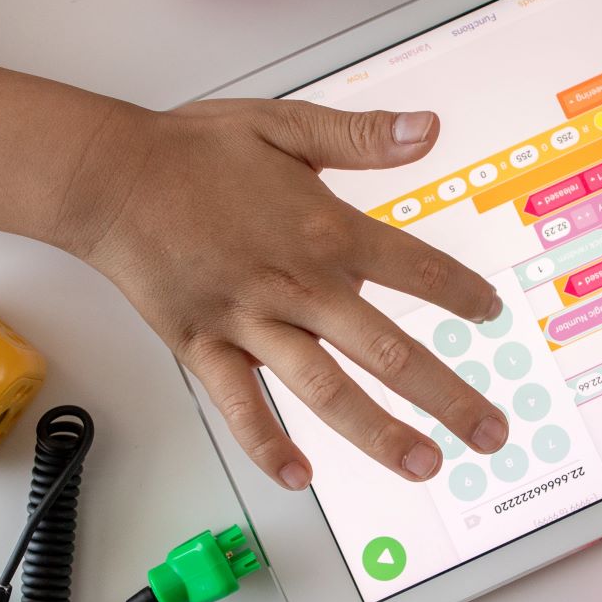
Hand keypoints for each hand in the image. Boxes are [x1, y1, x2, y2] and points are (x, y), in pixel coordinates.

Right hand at [68, 98, 509, 488]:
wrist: (111, 175)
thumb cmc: (192, 150)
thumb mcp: (285, 123)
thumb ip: (360, 136)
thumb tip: (427, 129)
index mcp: (326, 230)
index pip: (416, 271)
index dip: (462, 295)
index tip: (491, 314)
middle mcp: (298, 285)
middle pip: (389, 352)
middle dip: (448, 396)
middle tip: (490, 432)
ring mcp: (251, 322)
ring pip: (326, 391)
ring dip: (378, 433)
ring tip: (422, 464)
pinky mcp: (204, 347)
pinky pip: (240, 406)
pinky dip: (267, 445)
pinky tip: (298, 478)